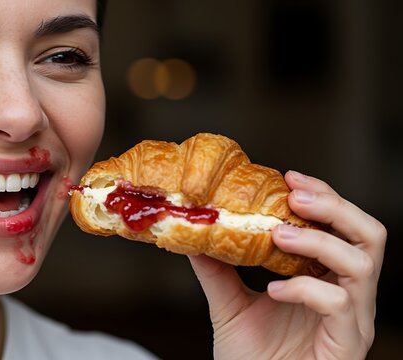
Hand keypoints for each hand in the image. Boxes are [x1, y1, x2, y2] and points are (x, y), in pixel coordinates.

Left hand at [188, 170, 385, 359]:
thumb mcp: (229, 306)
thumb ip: (217, 270)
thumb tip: (195, 231)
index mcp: (326, 278)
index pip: (341, 225)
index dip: (321, 196)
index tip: (287, 176)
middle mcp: (348, 295)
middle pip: (369, 234)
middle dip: (334, 206)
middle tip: (294, 194)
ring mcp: (353, 320)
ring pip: (363, 263)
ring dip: (319, 241)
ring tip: (279, 235)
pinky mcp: (347, 344)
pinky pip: (340, 305)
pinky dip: (307, 289)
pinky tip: (275, 291)